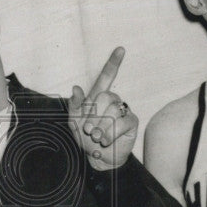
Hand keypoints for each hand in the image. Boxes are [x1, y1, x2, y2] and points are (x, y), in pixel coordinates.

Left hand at [68, 46, 137, 170]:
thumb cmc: (86, 139)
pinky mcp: (131, 122)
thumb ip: (75, 106)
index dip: (113, 63)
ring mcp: (123, 110)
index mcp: (98, 97)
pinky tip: (107, 141)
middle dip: (93, 115)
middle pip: (105, 96)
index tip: (120, 49)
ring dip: (101, 127)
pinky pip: (121, 123)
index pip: (106, 77)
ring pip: (112, 111)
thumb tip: (76, 88)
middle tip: (89, 130)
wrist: (97, 158)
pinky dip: (110, 134)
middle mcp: (112, 101)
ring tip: (97, 137)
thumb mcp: (74, 122)